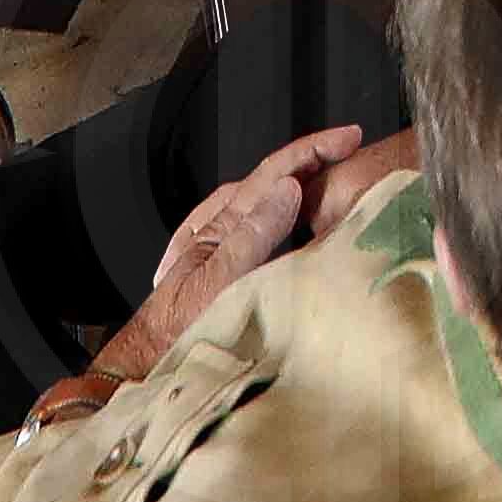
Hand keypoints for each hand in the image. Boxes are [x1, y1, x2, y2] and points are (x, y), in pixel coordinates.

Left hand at [91, 123, 372, 381]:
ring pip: (262, 198)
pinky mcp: (223, 267)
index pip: (273, 173)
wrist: (152, 363)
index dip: (312, 150)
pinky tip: (289, 216)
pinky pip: (253, 225)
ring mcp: (220, 245)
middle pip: (269, 178)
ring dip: (296, 180)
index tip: (348, 138)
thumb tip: (288, 189)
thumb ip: (253, 235)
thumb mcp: (220, 283)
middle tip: (349, 146)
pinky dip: (279, 210)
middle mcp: (219, 228)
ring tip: (328, 173)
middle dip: (309, 158)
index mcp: (222, 225)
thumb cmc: (182, 330)